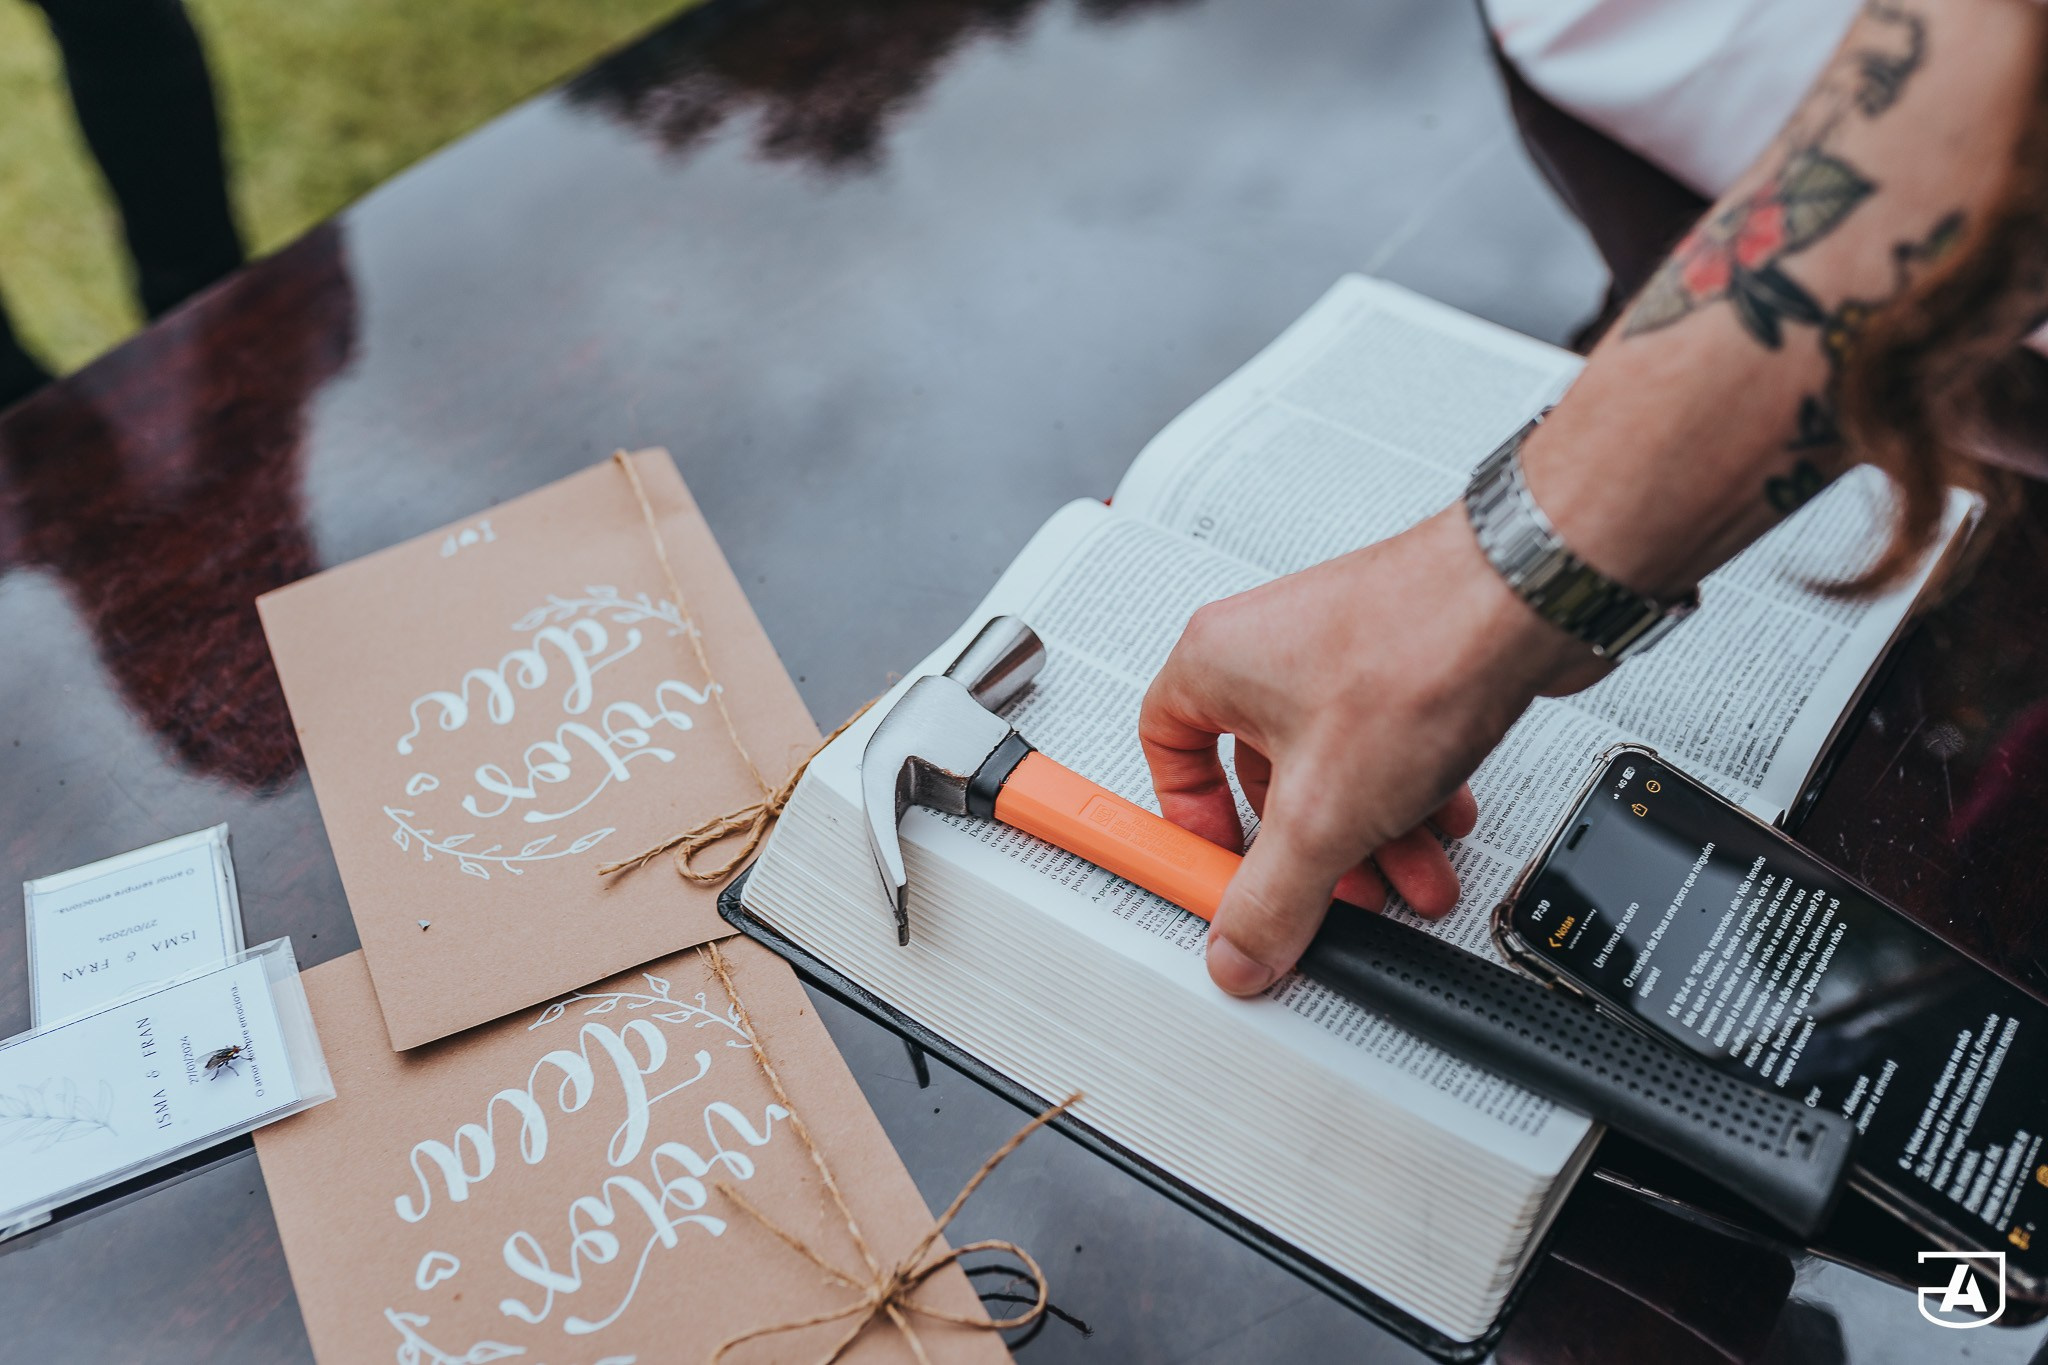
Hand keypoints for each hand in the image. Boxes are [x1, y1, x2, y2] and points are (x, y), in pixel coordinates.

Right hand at [1140, 505, 1598, 994]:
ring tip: (1411, 878)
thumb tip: (1238, 950)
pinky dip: (1408, 794)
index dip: (1189, 819)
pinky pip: (1385, 744)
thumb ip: (1272, 897)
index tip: (1221, 867)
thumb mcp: (1322, 814)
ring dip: (1371, 835)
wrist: (1530, 596)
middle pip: (1261, 772)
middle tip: (1333, 893)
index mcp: (1216, 661)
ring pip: (1333, 765)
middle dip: (1306, 849)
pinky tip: (1443, 826)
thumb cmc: (1418, 653)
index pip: (1163, 747)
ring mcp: (1339, 649)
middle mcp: (1272, 646)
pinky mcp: (1399, 658)